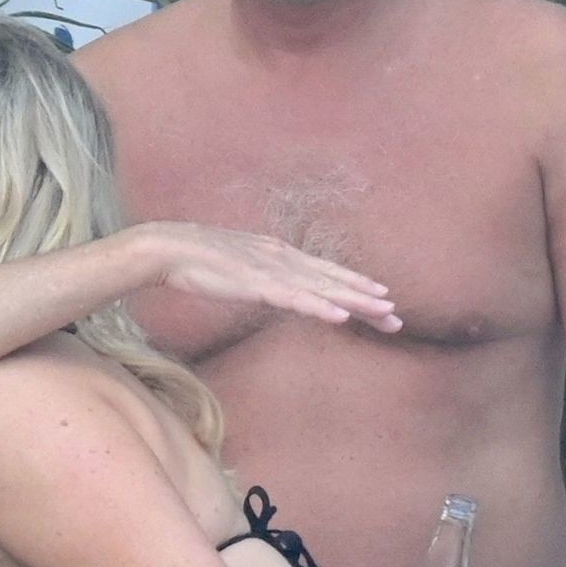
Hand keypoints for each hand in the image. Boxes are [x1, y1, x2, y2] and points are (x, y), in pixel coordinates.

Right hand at [137, 223, 401, 333]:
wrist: (169, 249)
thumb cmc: (196, 260)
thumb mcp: (237, 266)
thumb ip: (259, 273)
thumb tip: (272, 286)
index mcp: (279, 255)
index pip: (324, 272)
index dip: (355, 285)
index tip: (381, 298)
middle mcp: (283, 259)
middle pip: (333, 282)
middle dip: (366, 299)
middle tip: (396, 317)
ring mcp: (272, 271)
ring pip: (322, 290)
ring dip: (355, 302)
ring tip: (383, 313)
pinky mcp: (256, 284)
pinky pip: (294, 299)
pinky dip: (319, 307)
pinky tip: (340, 317)